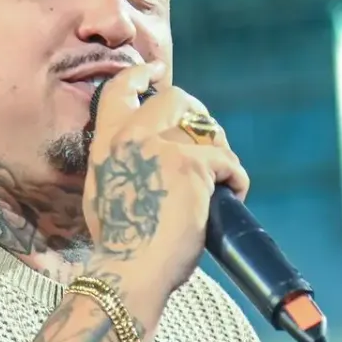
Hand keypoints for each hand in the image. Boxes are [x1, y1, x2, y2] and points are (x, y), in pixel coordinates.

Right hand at [82, 62, 248, 333]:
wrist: (129, 270)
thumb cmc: (119, 245)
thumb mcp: (104, 193)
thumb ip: (119, 165)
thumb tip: (145, 158)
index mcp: (106, 144)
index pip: (119, 90)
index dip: (141, 75)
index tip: (156, 71)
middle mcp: (132, 137)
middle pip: (174, 99)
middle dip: (197, 113)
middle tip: (208, 135)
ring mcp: (163, 148)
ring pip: (207, 130)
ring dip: (221, 152)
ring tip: (222, 180)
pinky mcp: (193, 166)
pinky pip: (228, 162)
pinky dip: (236, 180)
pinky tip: (233, 194)